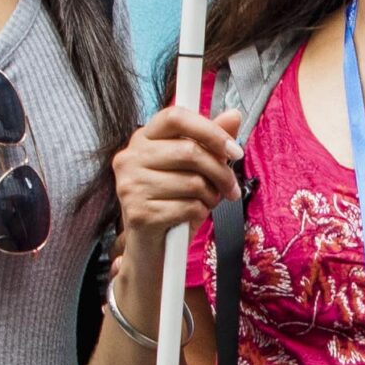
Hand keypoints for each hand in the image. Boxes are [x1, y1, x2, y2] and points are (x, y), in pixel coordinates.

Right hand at [104, 103, 247, 321]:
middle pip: (190, 151)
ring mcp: (130, 185)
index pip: (175, 116)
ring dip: (210, 197)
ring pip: (193, 182)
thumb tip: (234, 114)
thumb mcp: (194, 170)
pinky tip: (190, 218)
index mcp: (143, 139)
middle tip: (230, 189)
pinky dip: (199, 214)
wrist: (153, 250)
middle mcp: (130, 158)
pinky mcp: (138, 212)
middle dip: (220, 172)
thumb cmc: (174, 204)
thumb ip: (210, 142)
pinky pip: (188, 206)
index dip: (210, 130)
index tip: (234, 150)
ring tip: (205, 204)